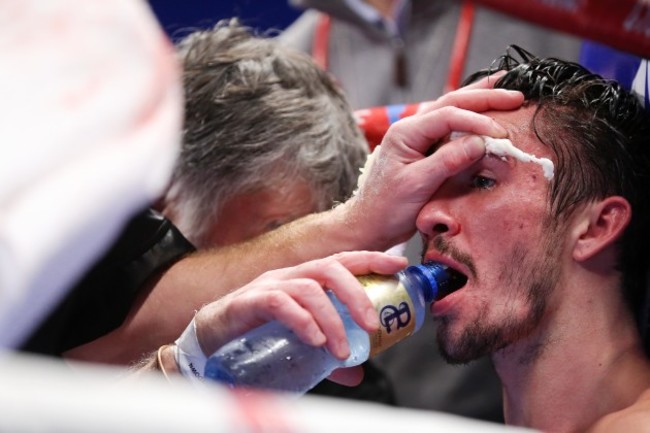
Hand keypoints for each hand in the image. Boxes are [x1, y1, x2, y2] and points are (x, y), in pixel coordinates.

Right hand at [193, 251, 407, 360]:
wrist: (209, 341)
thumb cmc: (257, 334)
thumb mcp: (301, 344)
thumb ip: (328, 355)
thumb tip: (357, 372)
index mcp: (304, 279)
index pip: (343, 261)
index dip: (371, 259)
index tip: (398, 266)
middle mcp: (289, 276)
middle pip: (330, 269)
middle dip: (357, 293)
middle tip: (372, 325)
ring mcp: (268, 286)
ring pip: (309, 288)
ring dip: (332, 319)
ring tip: (342, 349)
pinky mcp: (249, 301)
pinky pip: (280, 303)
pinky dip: (302, 320)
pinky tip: (315, 340)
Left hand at [337, 77, 523, 249]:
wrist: (371, 223)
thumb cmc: (388, 207)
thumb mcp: (418, 185)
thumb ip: (447, 161)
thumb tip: (481, 142)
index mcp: (405, 132)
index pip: (447, 115)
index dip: (477, 121)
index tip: (501, 134)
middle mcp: (412, 128)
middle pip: (452, 101)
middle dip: (486, 97)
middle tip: (518, 95)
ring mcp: (419, 136)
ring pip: (453, 109)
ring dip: (481, 100)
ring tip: (508, 90)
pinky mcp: (427, 148)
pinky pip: (453, 126)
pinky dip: (473, 117)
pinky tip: (488, 111)